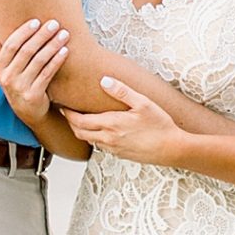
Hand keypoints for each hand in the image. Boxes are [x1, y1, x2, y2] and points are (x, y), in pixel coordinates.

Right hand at [0, 14, 69, 131]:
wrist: (28, 111)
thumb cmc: (16, 81)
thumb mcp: (4, 65)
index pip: (10, 45)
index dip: (24, 32)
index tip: (37, 21)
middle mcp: (7, 78)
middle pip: (26, 51)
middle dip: (41, 35)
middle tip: (54, 23)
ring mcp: (20, 88)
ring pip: (38, 61)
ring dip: (52, 46)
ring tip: (64, 34)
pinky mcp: (34, 96)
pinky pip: (47, 74)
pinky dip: (57, 61)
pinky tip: (65, 51)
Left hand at [62, 76, 184, 166]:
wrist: (172, 149)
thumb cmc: (160, 125)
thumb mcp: (143, 103)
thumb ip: (122, 91)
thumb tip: (104, 80)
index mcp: (111, 124)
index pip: (79, 121)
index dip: (68, 114)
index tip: (63, 105)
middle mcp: (108, 139)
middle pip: (79, 132)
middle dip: (70, 122)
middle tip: (67, 112)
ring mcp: (113, 149)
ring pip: (88, 141)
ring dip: (81, 131)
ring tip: (80, 119)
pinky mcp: (120, 155)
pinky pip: (100, 147)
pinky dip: (93, 138)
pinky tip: (99, 130)